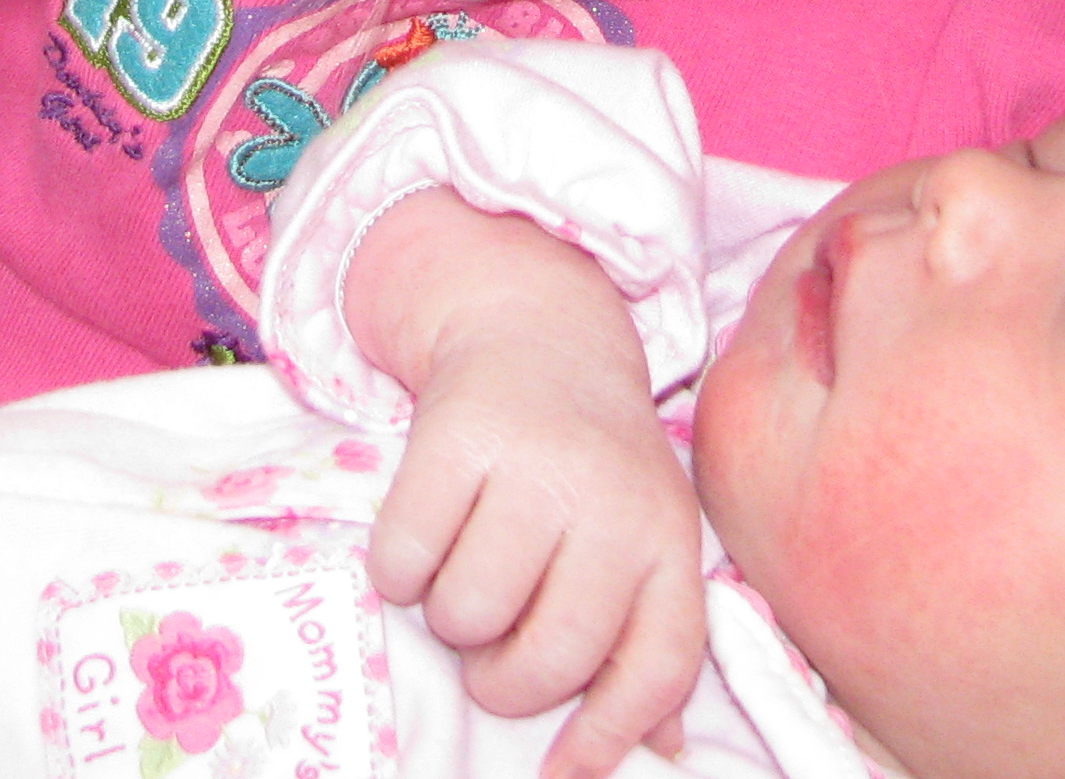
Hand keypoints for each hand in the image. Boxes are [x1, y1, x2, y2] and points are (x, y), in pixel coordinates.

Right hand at [345, 189, 705, 778]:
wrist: (537, 329)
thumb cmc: (588, 465)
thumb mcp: (641, 536)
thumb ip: (647, 636)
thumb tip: (660, 749)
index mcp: (668, 539)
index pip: (657, 664)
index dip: (608, 735)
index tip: (558, 772)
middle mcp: (613, 502)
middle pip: (546, 660)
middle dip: (501, 680)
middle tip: (491, 645)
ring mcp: (537, 465)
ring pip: (465, 618)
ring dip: (446, 614)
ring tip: (465, 563)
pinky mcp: (458, 435)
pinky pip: (401, 562)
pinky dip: (397, 568)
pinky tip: (426, 529)